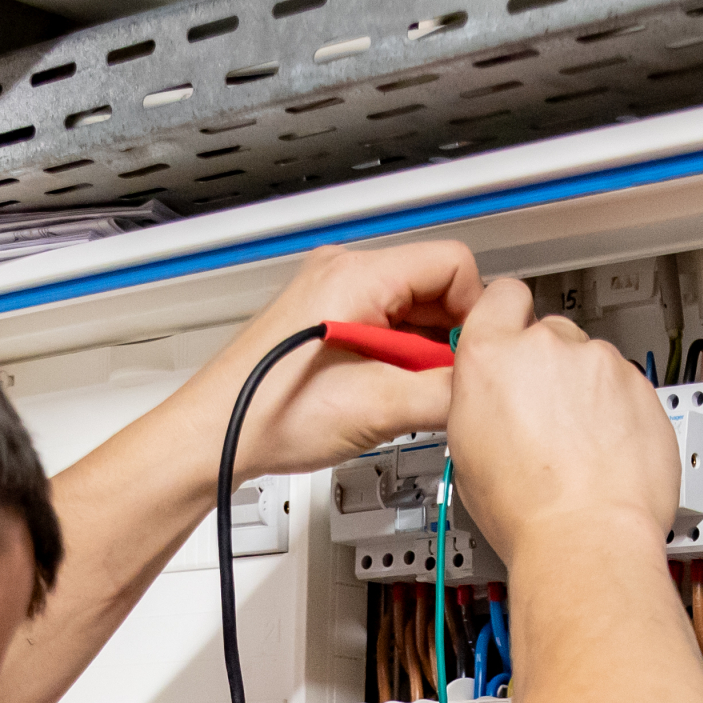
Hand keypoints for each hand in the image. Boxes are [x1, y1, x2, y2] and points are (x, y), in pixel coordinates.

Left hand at [190, 240, 482, 479]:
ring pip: (411, 310)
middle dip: (448, 339)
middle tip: (442, 386)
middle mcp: (342, 272)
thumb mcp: (379, 409)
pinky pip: (384, 326)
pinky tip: (384, 394)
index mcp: (357, 276)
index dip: (475, 313)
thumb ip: (447, 392)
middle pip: (434, 287)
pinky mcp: (324, 320)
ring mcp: (330, 294)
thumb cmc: (270, 414)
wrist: (217, 437)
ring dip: (422, 355)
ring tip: (404, 395)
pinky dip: (397, 360)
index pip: (454, 264)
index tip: (473, 356)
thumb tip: (485, 388)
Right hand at [441, 278, 677, 573]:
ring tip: (579, 445)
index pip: (500, 297)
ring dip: (587, 392)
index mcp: (491, 357)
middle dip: (549, 367)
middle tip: (545, 418)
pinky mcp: (640, 385)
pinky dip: (620, 411)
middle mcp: (546, 347)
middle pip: (549, 333)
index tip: (512, 339)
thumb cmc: (525, 509)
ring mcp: (599, 363)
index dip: (507, 318)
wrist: (586, 537)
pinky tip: (606, 451)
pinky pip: (626, 387)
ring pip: (591, 362)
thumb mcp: (465, 449)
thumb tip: (490, 396)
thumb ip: (480, 398)